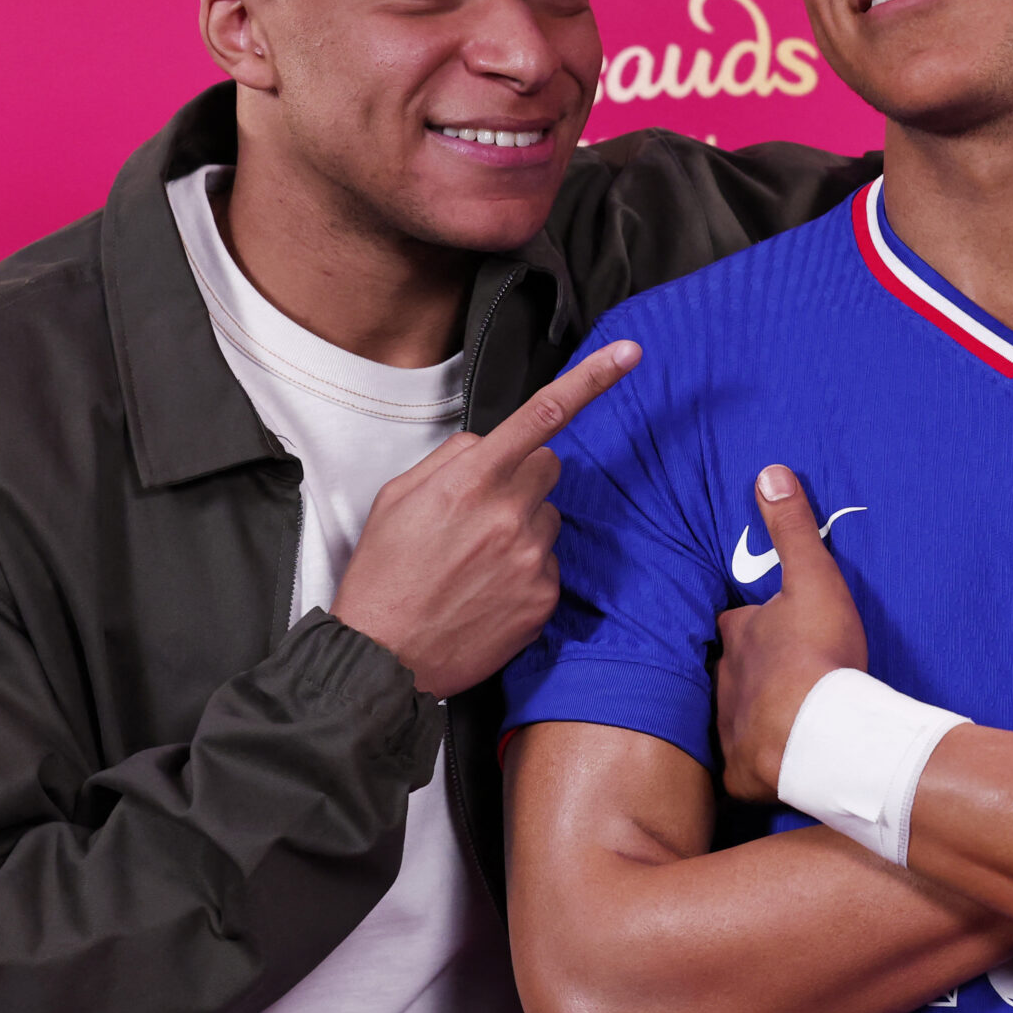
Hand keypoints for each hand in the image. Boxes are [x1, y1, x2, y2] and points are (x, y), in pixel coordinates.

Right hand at [330, 340, 640, 696]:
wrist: (384, 656)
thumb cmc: (386, 578)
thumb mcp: (398, 497)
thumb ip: (450, 459)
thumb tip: (487, 445)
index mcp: (471, 481)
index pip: (543, 415)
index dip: (592, 379)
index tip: (628, 356)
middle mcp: (509, 514)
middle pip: (549, 466)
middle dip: (523, 478)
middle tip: (482, 511)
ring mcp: (531, 557)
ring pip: (548, 517)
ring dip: (522, 527)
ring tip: (476, 560)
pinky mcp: (543, 597)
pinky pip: (549, 564)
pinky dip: (525, 571)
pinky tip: (488, 589)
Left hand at [714, 465, 868, 802]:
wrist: (825, 735)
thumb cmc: (820, 656)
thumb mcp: (813, 580)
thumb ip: (793, 529)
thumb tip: (769, 472)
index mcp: (741, 635)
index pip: (735, 622)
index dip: (750, 623)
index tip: (767, 625)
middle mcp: (724, 680)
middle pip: (730, 670)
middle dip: (748, 672)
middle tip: (776, 677)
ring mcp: (729, 729)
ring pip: (734, 718)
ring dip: (753, 716)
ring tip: (778, 721)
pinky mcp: (740, 772)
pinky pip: (743, 768)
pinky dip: (757, 765)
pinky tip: (775, 767)